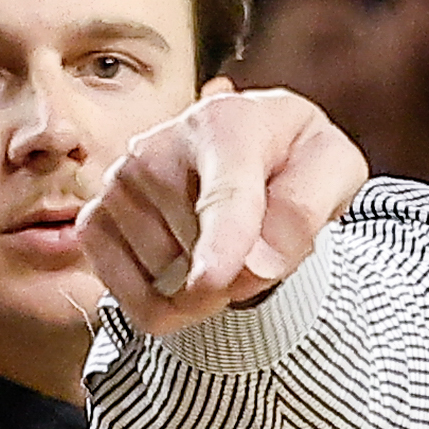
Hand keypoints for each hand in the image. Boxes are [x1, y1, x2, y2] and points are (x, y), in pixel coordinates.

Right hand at [83, 82, 368, 342]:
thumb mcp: (332, 170)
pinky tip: (188, 268)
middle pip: (203, 258)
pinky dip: (165, 306)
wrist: (251, 148)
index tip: (211, 282)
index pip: (224, 195)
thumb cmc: (291, 160)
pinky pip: (127, 299)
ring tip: (224, 244)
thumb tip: (258, 265)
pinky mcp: (95, 220)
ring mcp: (120, 184)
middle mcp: (160, 146)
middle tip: (261, 242)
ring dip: (205, 291)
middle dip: (243, 278)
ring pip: (167, 284)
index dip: (221, 243)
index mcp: (228, 123)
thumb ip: (305, 210)